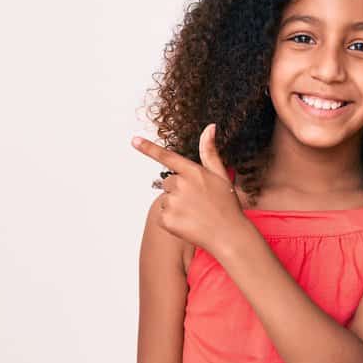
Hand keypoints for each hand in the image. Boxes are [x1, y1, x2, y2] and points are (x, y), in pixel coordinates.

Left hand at [131, 123, 247, 254]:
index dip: (148, 148)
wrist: (229, 235)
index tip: (134, 141)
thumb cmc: (227, 205)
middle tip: (197, 203)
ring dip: (176, 207)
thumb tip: (210, 127)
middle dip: (179, 191)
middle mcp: (181, 184)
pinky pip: (162, 216)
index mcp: (193, 171)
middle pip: (168, 183)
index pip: (167, 156)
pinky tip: (188, 224)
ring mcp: (173, 202)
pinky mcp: (167, 219)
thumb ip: (210, 151)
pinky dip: (172, 221)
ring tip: (195, 215)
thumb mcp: (221, 175)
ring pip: (166, 200)